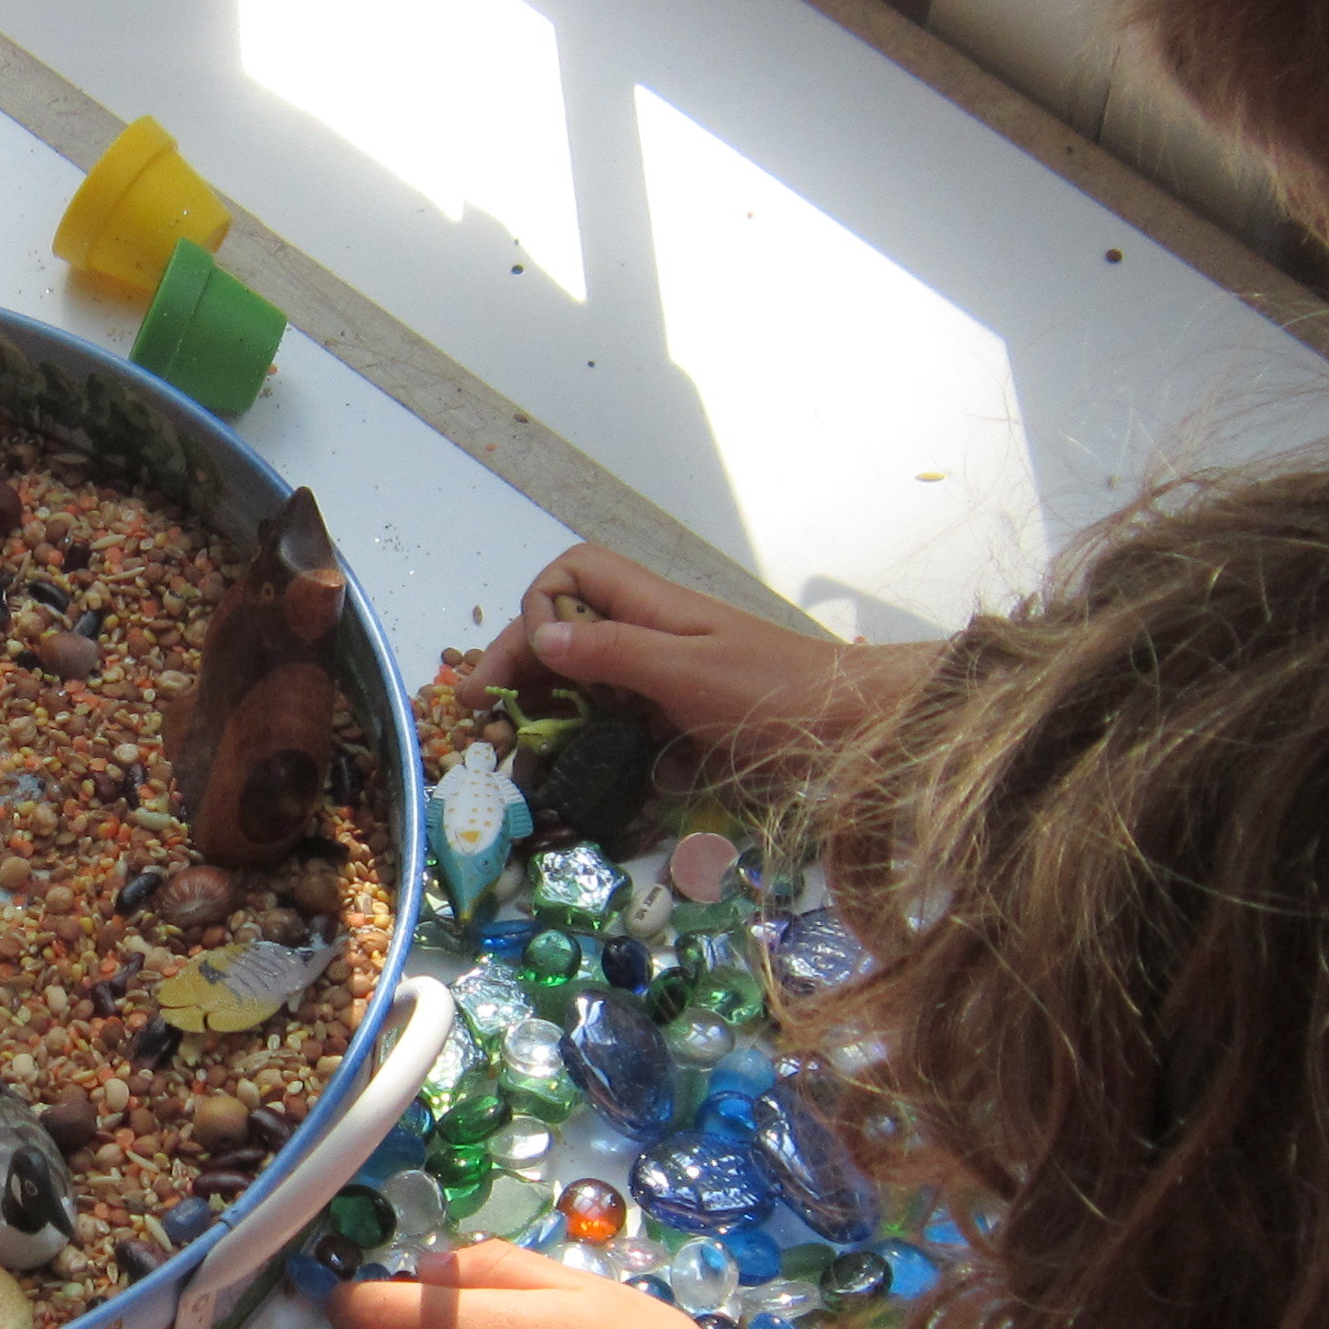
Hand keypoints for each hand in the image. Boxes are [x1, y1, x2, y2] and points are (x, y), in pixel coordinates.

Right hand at [466, 544, 920, 782]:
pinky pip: (615, 705)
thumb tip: (541, 636)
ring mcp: (665, 669)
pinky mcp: (679, 707)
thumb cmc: (776, 693)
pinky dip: (581, 724)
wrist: (850, 725)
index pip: (573, 572)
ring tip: (508, 738)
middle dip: (519, 659)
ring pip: (585, 667)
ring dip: (543, 696)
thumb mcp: (688, 672)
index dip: (541, 604)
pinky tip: (566, 755)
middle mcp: (652, 629)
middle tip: (477, 710)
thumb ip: (614, 652)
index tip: (538, 656)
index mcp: (652, 605)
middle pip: (566, 623)